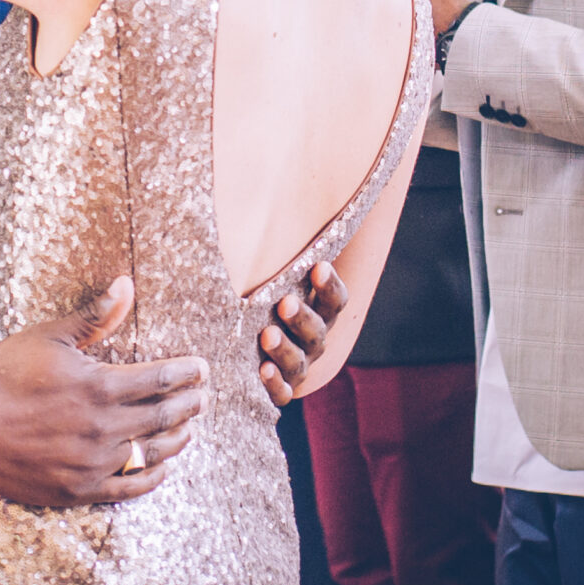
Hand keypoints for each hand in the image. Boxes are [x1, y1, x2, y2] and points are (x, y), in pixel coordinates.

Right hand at [0, 277, 209, 507]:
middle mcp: (104, 428)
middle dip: (191, 404)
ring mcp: (93, 463)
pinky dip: (153, 477)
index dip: (188, 373)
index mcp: (99, 386)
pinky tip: (162, 467)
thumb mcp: (48, 337)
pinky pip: (130, 487)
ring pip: (154, 453)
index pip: (162, 379)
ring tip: (189, 428)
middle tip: (204, 397)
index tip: (201, 369)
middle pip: (165, 416)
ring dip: (178, 438)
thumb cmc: (3, 376)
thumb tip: (126, 285)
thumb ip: (93, 317)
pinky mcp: (80, 488)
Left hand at [257, 262, 345, 406]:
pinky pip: (282, 393)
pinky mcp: (278, 388)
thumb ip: (274, 252)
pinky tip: (261, 370)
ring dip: (286, 349)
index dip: (330, 286)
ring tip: (267, 335)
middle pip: (320, 332)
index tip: (318, 267)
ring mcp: (298, 367)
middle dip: (304, 318)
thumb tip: (262, 191)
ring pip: (301, 362)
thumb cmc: (259, 298)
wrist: (247, 348)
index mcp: (319, 310)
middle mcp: (313, 339)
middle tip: (284, 304)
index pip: (336, 299)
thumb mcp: (268, 275)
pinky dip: (274, 384)